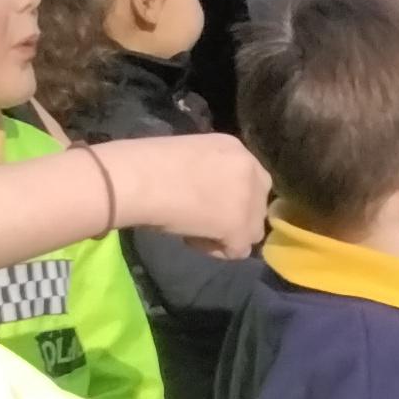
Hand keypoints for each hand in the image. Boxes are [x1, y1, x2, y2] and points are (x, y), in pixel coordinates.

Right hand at [107, 132, 269, 256]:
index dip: (230, 195)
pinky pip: (239, 250)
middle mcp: (250, 169)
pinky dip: (215, 250)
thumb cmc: (149, 164)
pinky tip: (191, 237)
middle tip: (203, 218)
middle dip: (234, 215)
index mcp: (235, 147)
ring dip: (227, 234)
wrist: (141, 178)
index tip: (204, 200)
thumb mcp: (191, 158)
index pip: (249, 179)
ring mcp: (249, 200)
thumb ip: (210, 173)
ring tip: (195, 229)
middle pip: (257, 204)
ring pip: (253, 229)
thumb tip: (208, 195)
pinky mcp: (240, 227)